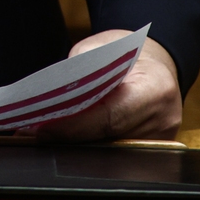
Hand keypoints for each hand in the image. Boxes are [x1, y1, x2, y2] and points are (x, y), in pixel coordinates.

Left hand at [34, 31, 182, 140]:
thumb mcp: (102, 48)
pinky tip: (70, 137)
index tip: (44, 128)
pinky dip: (93, 143)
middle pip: (109, 138)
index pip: (110, 116)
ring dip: (79, 144)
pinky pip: (118, 151)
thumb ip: (81, 71)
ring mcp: (161, 139)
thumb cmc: (130, 52)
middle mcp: (164, 119)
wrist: (158, 63)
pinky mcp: (154, 149)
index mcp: (156, 89)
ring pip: (111, 150)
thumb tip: (54, 98)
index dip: (75, 126)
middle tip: (36, 133)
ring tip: (46, 134)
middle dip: (71, 137)